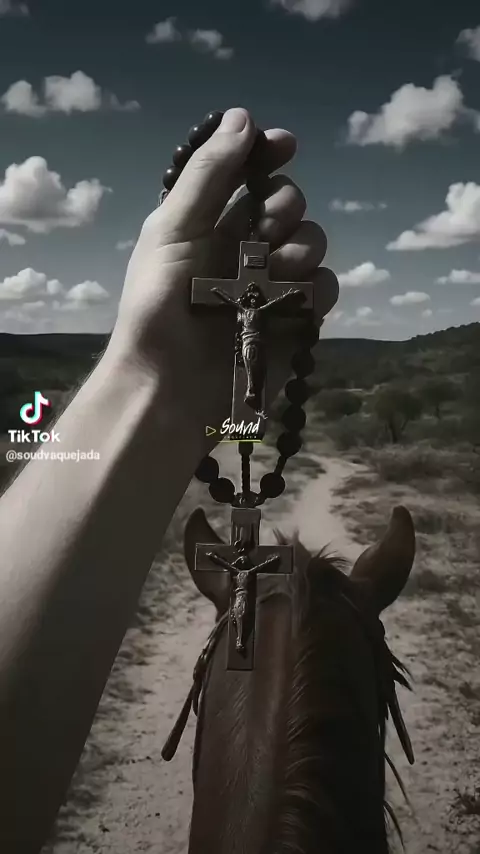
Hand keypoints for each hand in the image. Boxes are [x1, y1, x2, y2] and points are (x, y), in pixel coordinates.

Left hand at [109, 107, 337, 436]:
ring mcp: (271, 284)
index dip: (268, 153)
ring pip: (312, 242)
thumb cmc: (159, 307)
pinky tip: (294, 299)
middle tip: (265, 226)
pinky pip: (324, 289)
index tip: (283, 145)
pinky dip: (315, 288)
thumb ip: (208, 175)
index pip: (248, 173)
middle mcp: (243, 248)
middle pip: (287, 202)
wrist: (170, 384)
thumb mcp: (172, 230)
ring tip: (275, 270)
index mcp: (208, 222)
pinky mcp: (294, 321)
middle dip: (284, 204)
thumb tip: (243, 116)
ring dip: (301, 247)